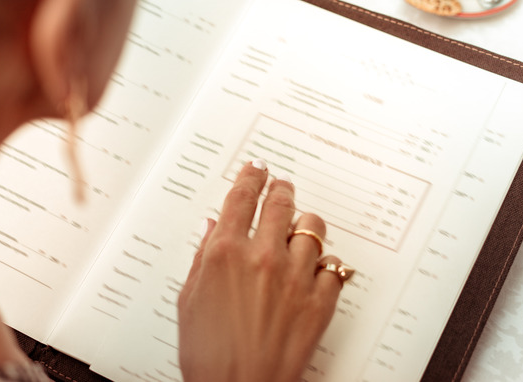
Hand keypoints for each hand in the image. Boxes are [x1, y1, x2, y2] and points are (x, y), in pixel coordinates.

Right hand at [178, 160, 343, 381]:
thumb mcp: (189, 300)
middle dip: (280, 189)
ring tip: (300, 227)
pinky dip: (325, 264)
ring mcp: (295, 278)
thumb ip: (202, 257)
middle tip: (280, 186)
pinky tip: (316, 268)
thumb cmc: (209, 354)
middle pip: (280, 203)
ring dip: (305, 223)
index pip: (241, 197)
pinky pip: (333, 267)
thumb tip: (212, 228)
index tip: (256, 169)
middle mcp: (263, 257)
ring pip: (312, 229)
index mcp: (225, 253)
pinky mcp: (320, 301)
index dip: (250, 177)